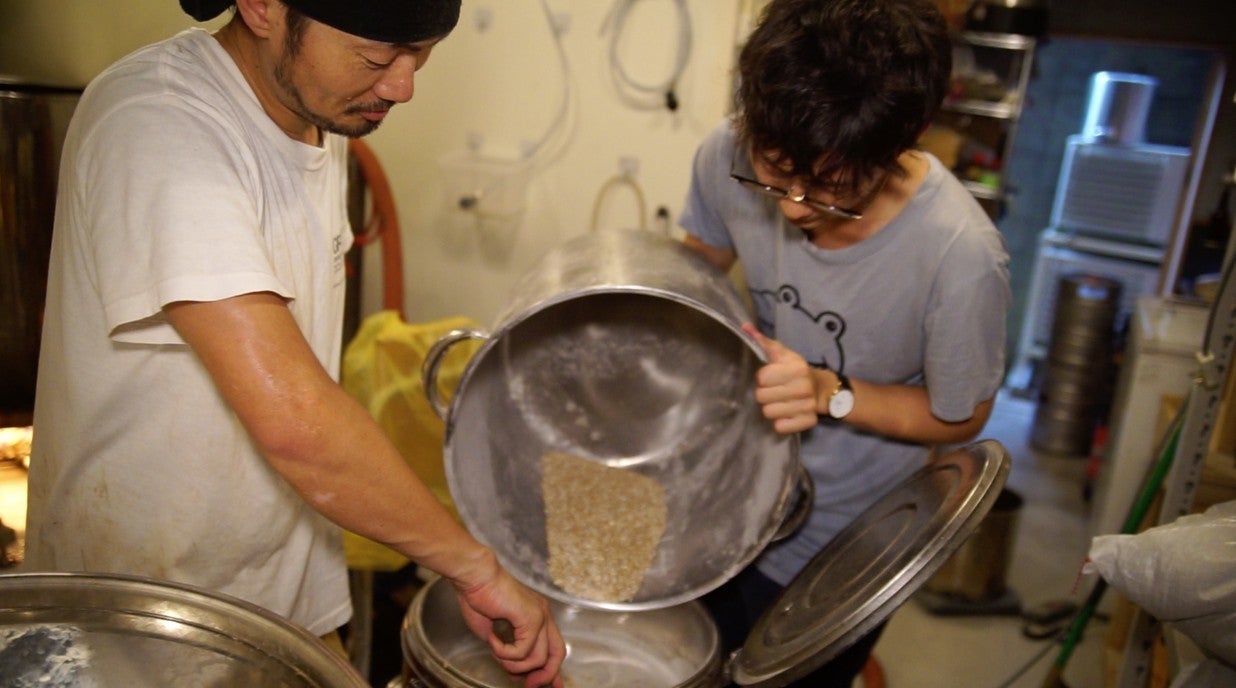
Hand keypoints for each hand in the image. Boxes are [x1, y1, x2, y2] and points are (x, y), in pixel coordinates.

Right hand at [450, 562, 565, 687]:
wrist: (476, 576)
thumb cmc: (480, 598)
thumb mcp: (495, 635)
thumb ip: (508, 653)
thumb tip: (514, 673)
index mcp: (537, 617)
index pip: (554, 649)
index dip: (551, 672)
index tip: (543, 686)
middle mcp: (544, 616)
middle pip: (557, 654)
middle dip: (544, 676)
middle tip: (527, 685)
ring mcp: (540, 616)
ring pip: (538, 658)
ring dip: (513, 663)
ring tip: (496, 651)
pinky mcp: (532, 617)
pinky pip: (523, 651)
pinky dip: (504, 652)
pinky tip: (493, 639)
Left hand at [742, 323, 821, 433]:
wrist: (822, 390)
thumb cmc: (797, 370)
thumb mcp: (783, 354)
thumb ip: (763, 342)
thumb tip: (745, 327)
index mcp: (797, 369)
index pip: (762, 378)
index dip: (763, 378)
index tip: (772, 377)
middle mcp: (803, 388)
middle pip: (761, 397)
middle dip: (765, 393)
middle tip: (776, 390)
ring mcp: (806, 407)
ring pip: (768, 413)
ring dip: (772, 408)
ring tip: (781, 401)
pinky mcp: (807, 423)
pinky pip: (779, 427)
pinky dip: (781, 421)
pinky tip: (788, 412)